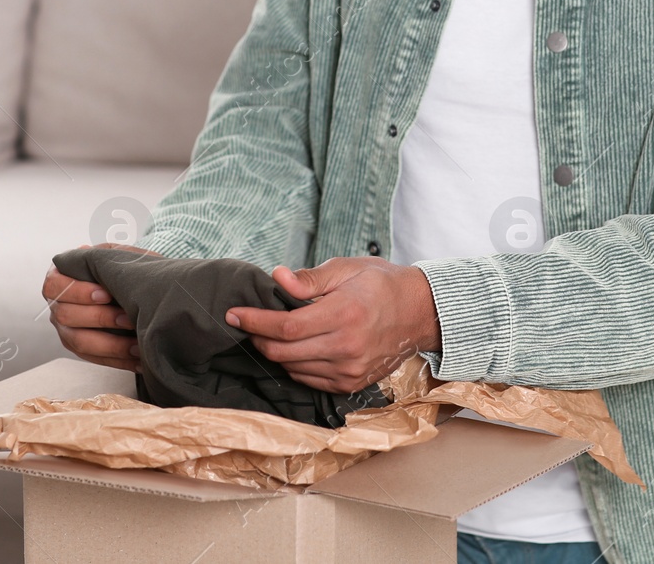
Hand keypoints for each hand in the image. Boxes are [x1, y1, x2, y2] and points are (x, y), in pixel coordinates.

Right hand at [42, 243, 159, 372]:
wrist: (135, 285)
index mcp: (58, 278)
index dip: (78, 291)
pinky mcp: (82, 349)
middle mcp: (57, 306)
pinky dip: (119, 360)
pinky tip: (140, 359)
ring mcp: (67, 330)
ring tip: (137, 344)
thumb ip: (103, 255)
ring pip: (80, 342)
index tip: (106, 293)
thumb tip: (87, 252)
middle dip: (100, 318)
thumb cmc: (122, 266)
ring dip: (110, 344)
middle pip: (66, 316)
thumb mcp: (114, 254)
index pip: (54, 286)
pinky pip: (96, 359)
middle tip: (128, 318)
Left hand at [225, 257, 441, 393]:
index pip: (285, 326)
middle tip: (246, 322)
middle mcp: (346, 348)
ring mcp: (349, 370)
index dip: (254, 321)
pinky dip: (294, 365)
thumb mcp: (347, 269)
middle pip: (283, 352)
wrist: (420, 313)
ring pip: (293, 368)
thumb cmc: (381, 284)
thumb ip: (309, 279)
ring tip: (270, 332)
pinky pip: (309, 379)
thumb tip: (277, 277)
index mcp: (344, 315)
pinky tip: (294, 347)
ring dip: (275, 352)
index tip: (234, 313)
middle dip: (257, 337)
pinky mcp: (351, 384)